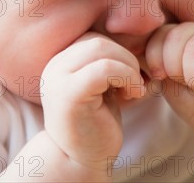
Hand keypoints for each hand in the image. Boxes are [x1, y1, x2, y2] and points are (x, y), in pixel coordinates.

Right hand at [41, 32, 144, 171]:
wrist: (80, 161)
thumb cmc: (97, 122)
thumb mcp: (104, 83)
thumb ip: (109, 60)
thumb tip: (140, 33)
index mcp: (61, 60)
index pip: (94, 37)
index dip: (119, 51)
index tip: (130, 75)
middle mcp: (54, 66)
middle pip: (98, 40)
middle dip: (126, 58)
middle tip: (136, 82)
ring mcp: (57, 79)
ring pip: (102, 49)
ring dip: (128, 67)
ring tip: (134, 89)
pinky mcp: (69, 94)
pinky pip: (104, 68)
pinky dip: (126, 77)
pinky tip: (132, 95)